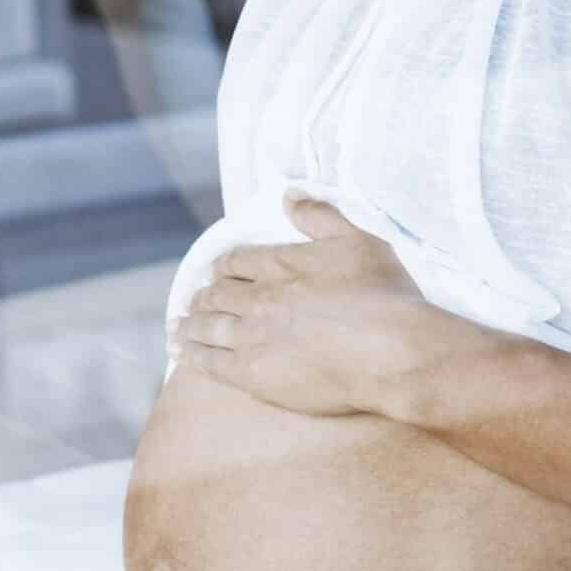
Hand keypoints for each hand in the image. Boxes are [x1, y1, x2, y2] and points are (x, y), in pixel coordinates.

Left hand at [167, 190, 442, 417]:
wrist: (390, 352)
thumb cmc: (383, 296)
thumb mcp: (359, 240)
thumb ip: (321, 216)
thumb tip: (288, 196)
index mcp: (280, 264)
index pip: (236, 261)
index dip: (223, 267)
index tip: (216, 273)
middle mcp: (259, 298)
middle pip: (217, 294)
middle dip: (203, 297)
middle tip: (194, 302)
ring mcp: (252, 337)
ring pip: (207, 327)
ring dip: (189, 324)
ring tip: (180, 327)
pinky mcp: (252, 374)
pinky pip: (208, 362)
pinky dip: (191, 354)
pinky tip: (182, 353)